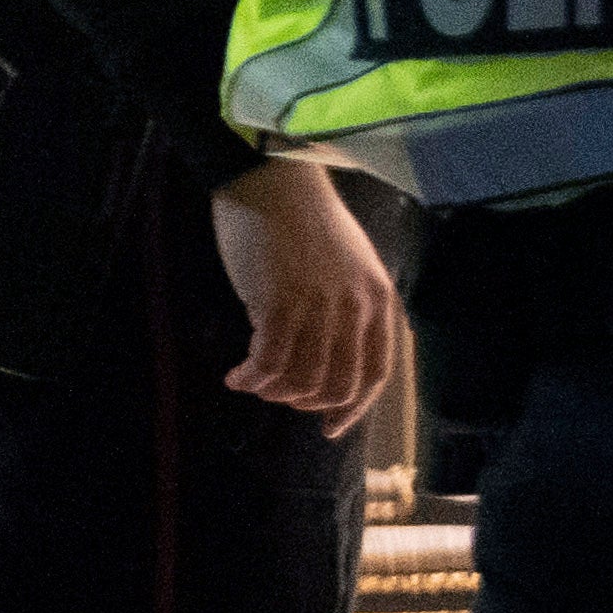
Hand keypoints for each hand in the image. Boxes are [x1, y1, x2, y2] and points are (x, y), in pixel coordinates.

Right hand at [210, 156, 396, 427]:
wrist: (272, 183)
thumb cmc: (302, 223)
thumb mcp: (345, 267)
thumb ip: (343, 311)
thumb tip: (320, 361)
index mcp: (377, 299)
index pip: (375, 373)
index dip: (353, 408)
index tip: (330, 429)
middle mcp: (355, 307)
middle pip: (336, 385)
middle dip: (304, 402)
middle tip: (276, 394)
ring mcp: (319, 306)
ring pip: (300, 380)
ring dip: (272, 392)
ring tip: (250, 381)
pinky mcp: (279, 303)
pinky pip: (267, 365)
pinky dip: (250, 379)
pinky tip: (235, 376)